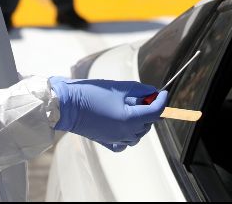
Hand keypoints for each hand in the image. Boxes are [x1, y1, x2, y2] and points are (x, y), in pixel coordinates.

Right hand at [49, 77, 167, 150]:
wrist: (68, 106)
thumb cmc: (92, 94)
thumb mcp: (119, 88)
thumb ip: (139, 91)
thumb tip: (152, 92)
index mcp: (131, 120)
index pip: (155, 111)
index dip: (162, 100)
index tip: (163, 92)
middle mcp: (126, 133)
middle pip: (148, 123)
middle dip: (150, 109)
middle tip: (143, 96)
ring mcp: (116, 139)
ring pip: (138, 133)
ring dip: (140, 121)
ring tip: (131, 106)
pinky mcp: (107, 141)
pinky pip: (124, 143)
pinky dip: (128, 135)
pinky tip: (124, 124)